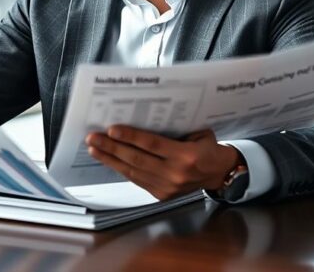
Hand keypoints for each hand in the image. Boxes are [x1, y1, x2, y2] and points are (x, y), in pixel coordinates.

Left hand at [85, 126, 240, 200]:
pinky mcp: (161, 195)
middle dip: (112, 148)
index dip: (131, 137)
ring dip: (110, 160)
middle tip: (94, 138)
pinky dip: (121, 169)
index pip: (152, 144)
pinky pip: (136, 180)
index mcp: (186, 155)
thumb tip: (143, 118)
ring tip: (95, 149)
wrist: (219, 173)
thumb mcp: (198, 132)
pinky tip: (109, 160)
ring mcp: (167, 187)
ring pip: (133, 172)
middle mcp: (175, 173)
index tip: (112, 129)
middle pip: (137, 159)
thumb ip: (174, 129)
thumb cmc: (207, 148)